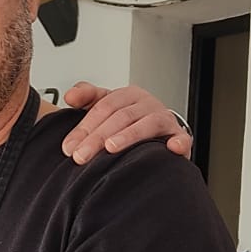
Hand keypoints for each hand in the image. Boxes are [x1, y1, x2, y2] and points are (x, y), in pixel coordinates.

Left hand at [58, 83, 192, 162]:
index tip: (69, 147)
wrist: (160, 130)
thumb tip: (69, 96)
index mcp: (127, 95)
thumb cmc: (130, 120)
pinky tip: (172, 149)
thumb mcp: (106, 105)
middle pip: (120, 117)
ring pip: (146, 124)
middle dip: (98, 137)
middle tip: (81, 156)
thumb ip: (86, 97)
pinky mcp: (178, 136)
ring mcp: (164, 119)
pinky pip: (181, 137)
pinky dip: (178, 142)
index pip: (103, 107)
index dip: (84, 127)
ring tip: (111, 148)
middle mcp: (146, 104)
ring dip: (128, 136)